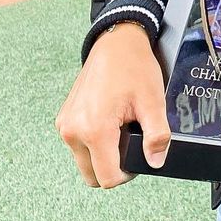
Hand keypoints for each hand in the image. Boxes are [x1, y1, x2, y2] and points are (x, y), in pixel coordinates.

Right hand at [55, 22, 169, 187]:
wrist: (115, 43)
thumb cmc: (134, 68)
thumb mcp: (153, 102)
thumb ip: (157, 136)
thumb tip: (155, 162)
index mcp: (94, 130)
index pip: (107, 178)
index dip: (127, 174)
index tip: (140, 156)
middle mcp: (72, 131)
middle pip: (92, 175)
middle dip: (113, 167)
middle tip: (131, 143)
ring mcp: (65, 125)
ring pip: (84, 162)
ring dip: (102, 155)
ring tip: (121, 130)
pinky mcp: (63, 119)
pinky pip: (78, 145)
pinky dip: (93, 143)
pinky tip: (109, 123)